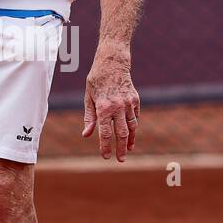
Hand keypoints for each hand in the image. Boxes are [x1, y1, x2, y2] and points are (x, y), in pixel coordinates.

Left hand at [81, 44, 139, 161]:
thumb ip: (89, 117)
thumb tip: (86, 135)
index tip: (105, 156)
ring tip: (129, 149)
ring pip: (132, 126)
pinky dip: (133, 125)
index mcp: (103, 108)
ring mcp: (128, 103)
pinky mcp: (135, 99)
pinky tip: (130, 132)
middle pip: (122, 133)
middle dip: (121, 148)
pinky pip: (135, 116)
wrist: (112, 63)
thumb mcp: (88, 98)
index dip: (105, 146)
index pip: (105, 133)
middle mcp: (117, 107)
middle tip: (121, 159)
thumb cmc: (96, 80)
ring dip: (130, 139)